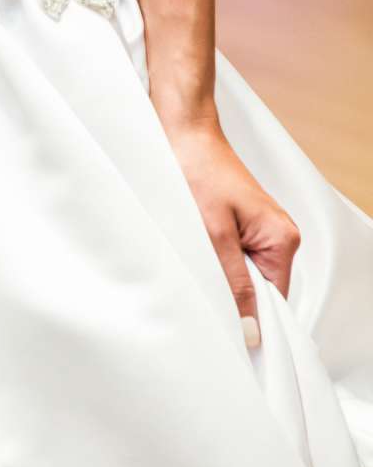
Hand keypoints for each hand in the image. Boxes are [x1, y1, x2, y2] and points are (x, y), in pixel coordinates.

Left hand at [161, 115, 299, 348]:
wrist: (184, 131)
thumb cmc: (197, 170)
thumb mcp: (214, 233)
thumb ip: (234, 283)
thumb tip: (251, 330)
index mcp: (282, 239)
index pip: (276, 301)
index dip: (253, 320)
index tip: (229, 334)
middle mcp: (279, 236)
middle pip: (261, 289)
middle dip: (234, 295)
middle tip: (203, 294)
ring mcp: (262, 230)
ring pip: (246, 274)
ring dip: (222, 276)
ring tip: (197, 264)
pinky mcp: (244, 224)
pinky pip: (236, 257)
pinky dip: (218, 260)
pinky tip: (199, 252)